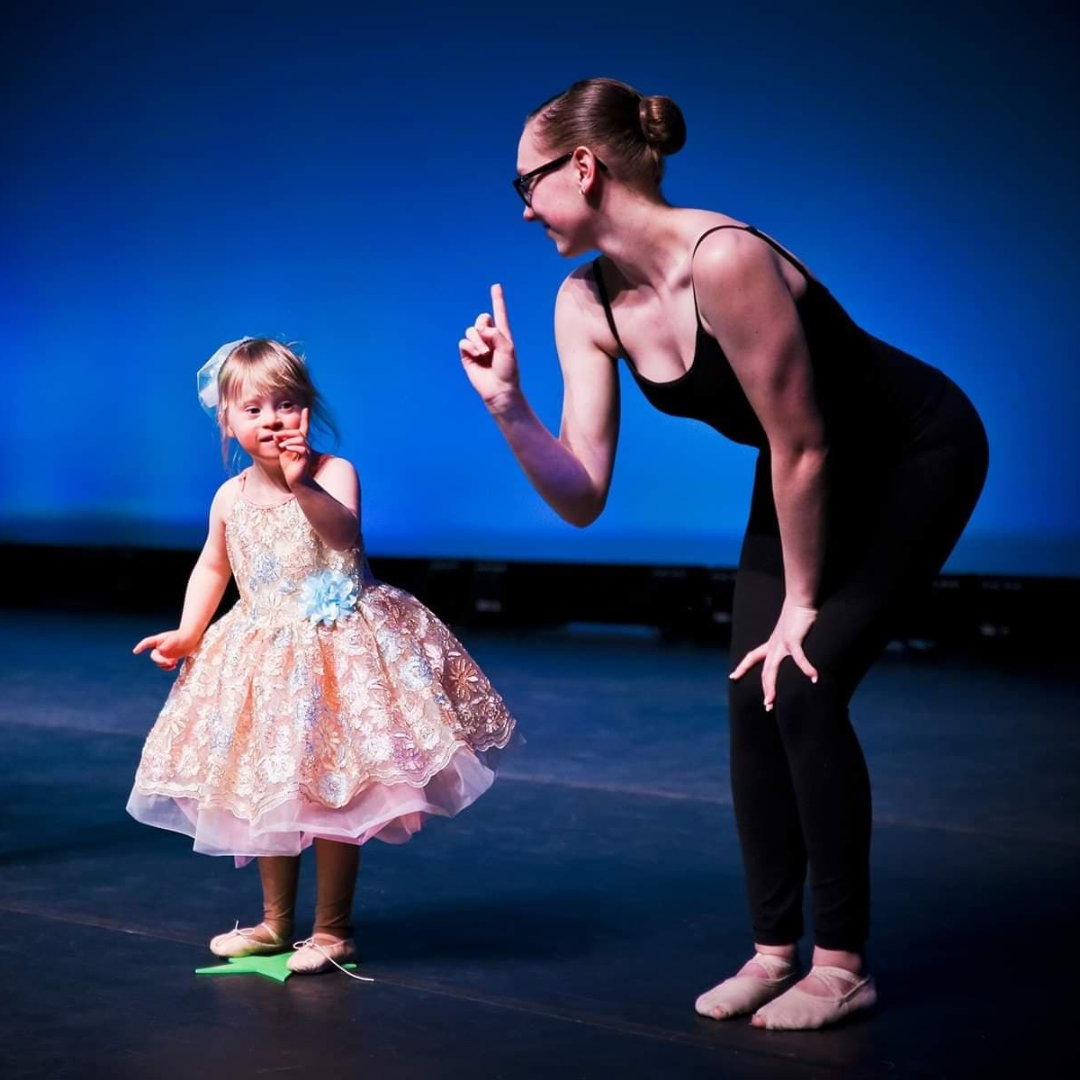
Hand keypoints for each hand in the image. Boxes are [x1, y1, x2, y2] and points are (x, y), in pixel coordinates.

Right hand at [133, 629, 198, 670]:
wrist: (191, 637)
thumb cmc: (183, 636)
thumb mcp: (175, 639)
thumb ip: (167, 644)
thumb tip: (160, 650)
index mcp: (159, 640)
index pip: (147, 642)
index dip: (140, 647)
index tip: (135, 652)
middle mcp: (159, 647)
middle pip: (154, 656)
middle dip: (160, 661)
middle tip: (170, 662)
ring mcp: (163, 653)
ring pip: (159, 662)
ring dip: (165, 665)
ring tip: (175, 662)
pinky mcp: (169, 658)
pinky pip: (165, 665)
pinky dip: (168, 667)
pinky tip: (174, 666)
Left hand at [275, 407, 312, 489]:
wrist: (294, 479)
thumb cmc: (289, 466)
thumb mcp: (282, 452)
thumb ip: (279, 443)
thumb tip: (276, 436)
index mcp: (299, 442)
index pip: (304, 428)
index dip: (305, 419)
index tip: (306, 409)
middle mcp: (305, 445)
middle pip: (298, 432)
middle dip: (286, 433)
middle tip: (275, 436)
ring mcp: (307, 451)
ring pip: (300, 439)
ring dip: (288, 440)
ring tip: (281, 445)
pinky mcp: (306, 457)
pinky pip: (301, 448)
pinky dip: (292, 446)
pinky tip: (285, 448)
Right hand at [459, 284, 520, 407]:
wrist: (499, 389)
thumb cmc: (508, 370)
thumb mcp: (507, 348)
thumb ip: (495, 333)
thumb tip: (480, 330)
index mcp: (502, 334)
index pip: (499, 313)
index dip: (497, 299)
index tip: (496, 286)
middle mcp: (489, 338)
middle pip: (482, 318)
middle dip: (483, 324)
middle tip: (488, 338)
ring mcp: (477, 346)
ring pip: (471, 331)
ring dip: (477, 341)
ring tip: (484, 354)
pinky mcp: (467, 355)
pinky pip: (463, 342)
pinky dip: (470, 347)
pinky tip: (477, 356)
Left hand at [729, 598, 818, 710]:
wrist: (799, 600)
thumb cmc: (797, 614)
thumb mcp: (789, 631)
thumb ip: (789, 641)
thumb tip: (793, 646)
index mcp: (771, 643)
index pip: (752, 657)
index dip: (742, 667)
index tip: (732, 677)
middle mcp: (773, 646)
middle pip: (764, 671)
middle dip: (764, 689)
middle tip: (766, 706)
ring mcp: (782, 644)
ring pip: (772, 670)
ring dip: (771, 688)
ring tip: (771, 702)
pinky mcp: (793, 640)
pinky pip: (799, 658)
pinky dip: (807, 668)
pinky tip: (814, 678)